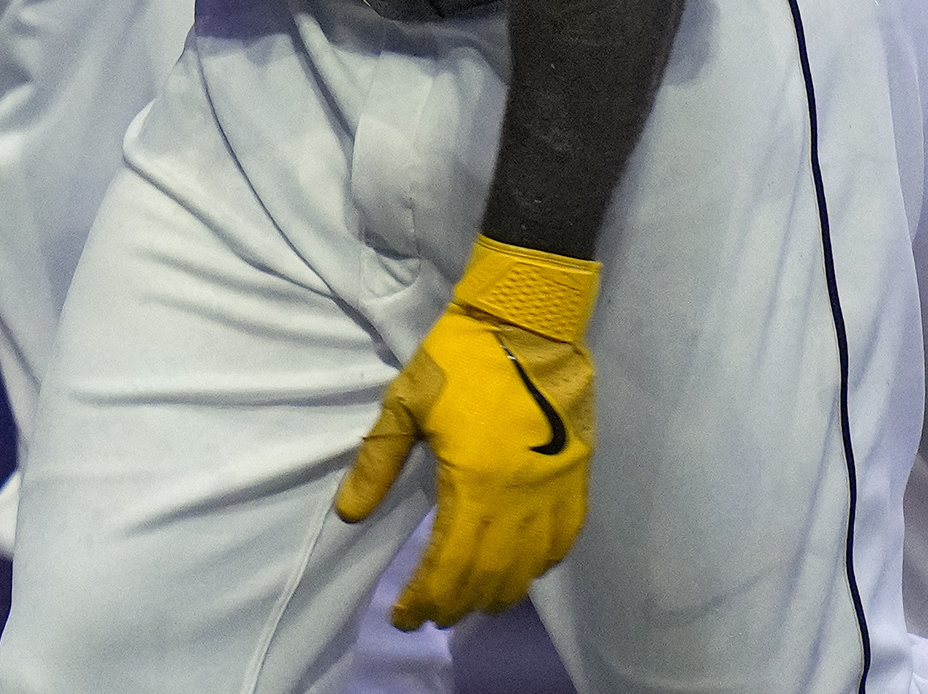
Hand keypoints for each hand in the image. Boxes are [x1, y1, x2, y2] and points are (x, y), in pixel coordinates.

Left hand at [334, 240, 600, 627]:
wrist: (529, 316)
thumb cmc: (463, 356)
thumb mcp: (407, 401)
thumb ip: (378, 461)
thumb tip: (349, 514)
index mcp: (476, 483)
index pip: (448, 566)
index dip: (423, 598)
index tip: (403, 613)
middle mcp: (520, 498)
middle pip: (489, 577)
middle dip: (456, 605)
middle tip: (431, 613)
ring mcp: (555, 488)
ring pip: (529, 567)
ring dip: (498, 593)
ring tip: (471, 601)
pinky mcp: (578, 473)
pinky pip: (566, 537)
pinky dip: (543, 564)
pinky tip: (525, 569)